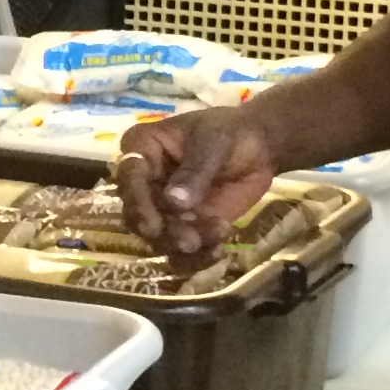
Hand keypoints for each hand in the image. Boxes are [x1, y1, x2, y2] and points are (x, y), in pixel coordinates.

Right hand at [114, 105, 282, 256]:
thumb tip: (174, 203)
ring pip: (160, 238)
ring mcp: (163, 208)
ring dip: (185, 245)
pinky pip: (182, 252)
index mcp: (142, 149)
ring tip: (218, 235)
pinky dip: (198, 257)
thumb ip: (195, 170)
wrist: (260, 147)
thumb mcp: (214, 141)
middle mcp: (145, 183)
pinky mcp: (185, 228)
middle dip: (163, 233)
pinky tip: (218, 250)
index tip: (151, 227)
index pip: (129, 177)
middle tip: (190, 241)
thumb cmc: (230, 132)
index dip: (137, 203)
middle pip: (138, 216)